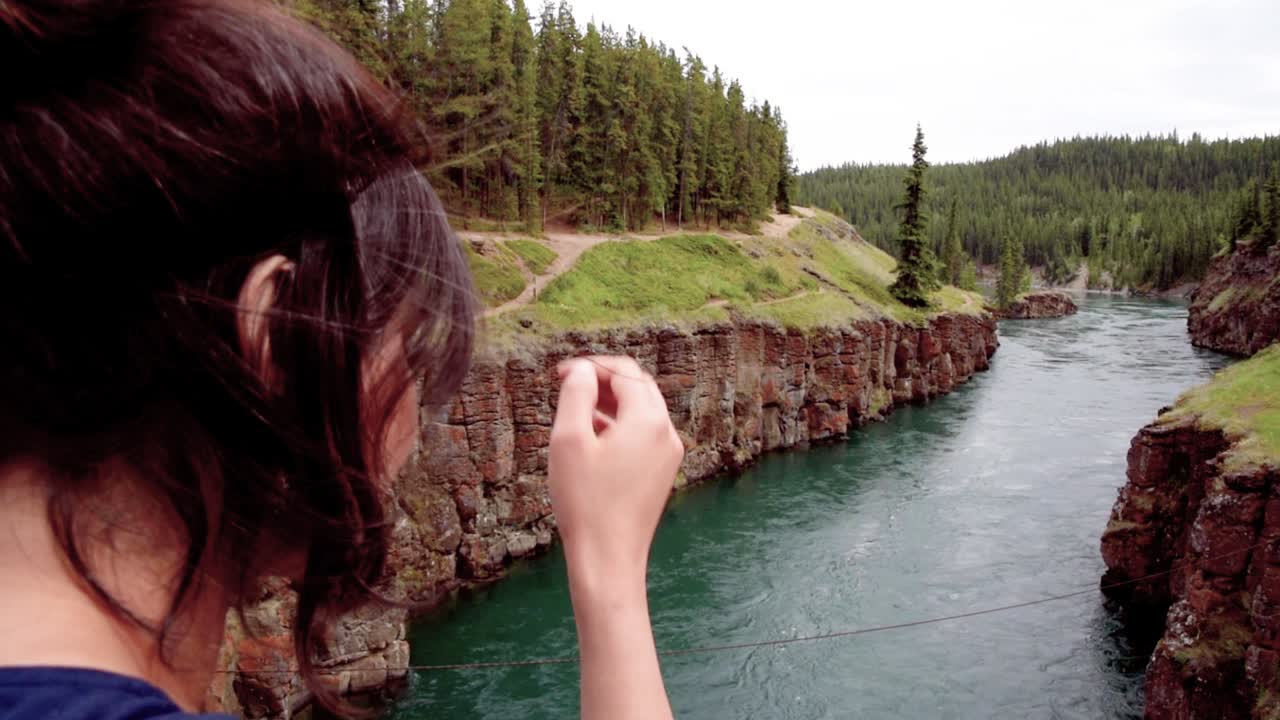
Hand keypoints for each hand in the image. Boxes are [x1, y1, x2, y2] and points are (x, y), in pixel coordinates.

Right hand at [548, 356, 680, 719]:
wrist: (608, 559)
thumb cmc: (584, 501)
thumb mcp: (569, 440)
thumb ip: (577, 394)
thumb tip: (583, 371)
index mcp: (648, 419)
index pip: (624, 372)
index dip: (591, 365)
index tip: (560, 373)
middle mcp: (667, 433)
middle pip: (638, 388)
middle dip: (603, 380)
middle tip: (568, 385)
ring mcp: (668, 455)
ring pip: (641, 412)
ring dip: (610, 403)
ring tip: (574, 409)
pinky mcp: (662, 474)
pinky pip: (642, 436)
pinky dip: (619, 426)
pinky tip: (591, 437)